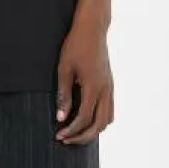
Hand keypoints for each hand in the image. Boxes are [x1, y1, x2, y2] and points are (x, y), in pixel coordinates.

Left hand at [54, 22, 113, 143]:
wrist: (93, 28)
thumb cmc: (76, 45)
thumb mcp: (64, 69)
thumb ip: (63, 95)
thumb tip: (61, 117)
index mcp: (93, 87)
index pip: (83, 118)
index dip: (71, 130)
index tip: (59, 135)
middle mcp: (105, 90)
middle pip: (99, 125)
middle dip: (82, 137)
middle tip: (66, 139)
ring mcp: (110, 87)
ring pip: (107, 119)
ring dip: (93, 129)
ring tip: (75, 131)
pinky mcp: (110, 84)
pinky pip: (109, 109)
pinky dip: (99, 119)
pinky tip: (86, 117)